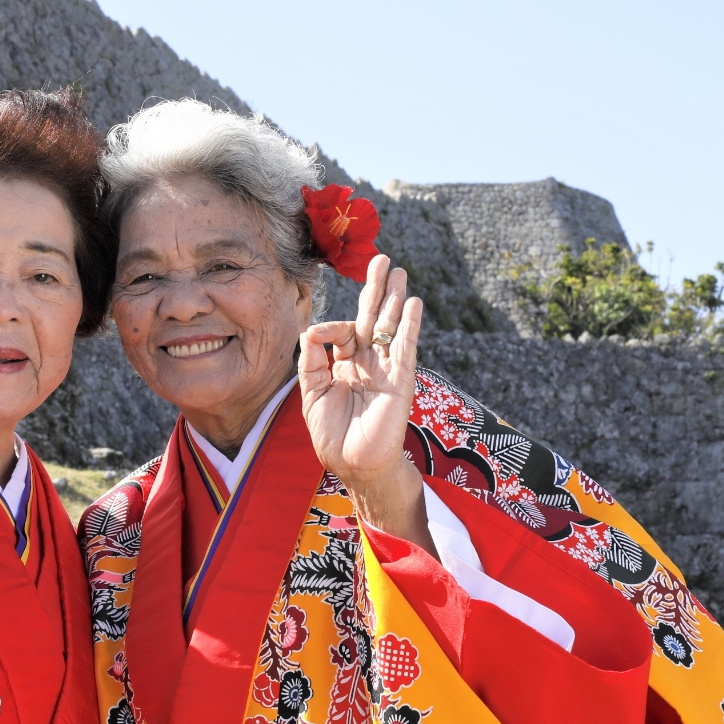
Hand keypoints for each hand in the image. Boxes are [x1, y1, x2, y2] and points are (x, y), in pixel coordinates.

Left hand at [299, 255, 432, 547]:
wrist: (354, 464)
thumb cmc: (332, 434)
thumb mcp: (310, 391)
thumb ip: (310, 358)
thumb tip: (314, 328)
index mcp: (344, 364)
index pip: (342, 330)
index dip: (331, 327)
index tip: (322, 336)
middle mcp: (366, 362)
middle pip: (372, 316)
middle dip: (376, 288)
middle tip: (382, 259)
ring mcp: (385, 369)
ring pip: (390, 325)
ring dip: (394, 297)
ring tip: (399, 270)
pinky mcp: (400, 379)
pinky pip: (405, 347)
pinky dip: (409, 325)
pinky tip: (413, 303)